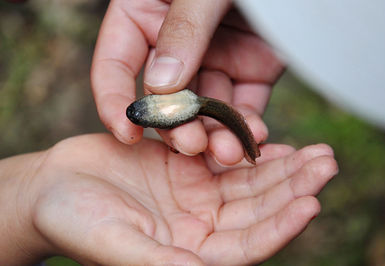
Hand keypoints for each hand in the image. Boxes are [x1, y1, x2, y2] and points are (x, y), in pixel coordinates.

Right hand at [1, 134, 336, 264]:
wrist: (54, 188)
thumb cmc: (74, 222)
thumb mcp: (116, 244)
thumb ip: (162, 262)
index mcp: (189, 255)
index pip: (247, 246)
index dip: (280, 226)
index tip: (311, 203)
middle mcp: (200, 226)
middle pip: (258, 209)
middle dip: (293, 187)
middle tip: (327, 163)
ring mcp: (196, 194)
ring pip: (249, 180)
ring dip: (282, 165)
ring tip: (316, 151)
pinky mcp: (187, 165)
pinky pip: (226, 154)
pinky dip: (250, 145)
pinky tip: (273, 136)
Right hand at [91, 0, 283, 165]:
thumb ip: (184, 30)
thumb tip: (161, 86)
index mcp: (146, 13)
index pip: (116, 63)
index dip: (114, 101)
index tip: (126, 134)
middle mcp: (177, 42)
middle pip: (166, 96)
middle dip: (177, 126)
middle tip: (191, 145)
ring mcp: (216, 58)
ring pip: (207, 109)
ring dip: (216, 135)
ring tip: (228, 154)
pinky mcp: (252, 69)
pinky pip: (244, 105)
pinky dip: (247, 126)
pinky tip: (254, 139)